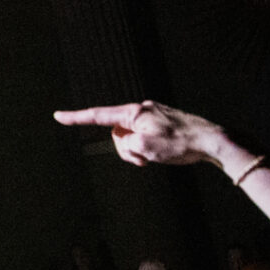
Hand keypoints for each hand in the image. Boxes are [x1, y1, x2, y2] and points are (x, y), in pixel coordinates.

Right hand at [55, 101, 229, 168]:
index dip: (76, 118)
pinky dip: (148, 149)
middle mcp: (142, 110)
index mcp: (135, 113)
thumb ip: (127, 143)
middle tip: (144, 159)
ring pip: (131, 138)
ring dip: (138, 151)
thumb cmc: (180, 144)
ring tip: (156, 157)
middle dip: (125, 150)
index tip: (58, 116)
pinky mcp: (162, 123)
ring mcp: (153, 116)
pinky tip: (164, 153)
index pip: (98, 115)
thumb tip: (128, 141)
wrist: (211, 140)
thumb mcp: (147, 148)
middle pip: (117, 133)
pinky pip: (144, 137)